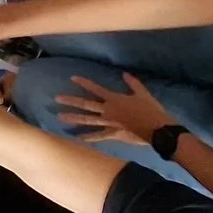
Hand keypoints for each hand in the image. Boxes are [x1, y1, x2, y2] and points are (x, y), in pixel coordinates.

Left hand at [55, 72, 174, 148]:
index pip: (95, 89)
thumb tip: (125, 74)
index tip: (72, 78)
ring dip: (73, 118)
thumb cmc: (150, 109)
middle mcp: (107, 110)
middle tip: (56, 98)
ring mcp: (108, 122)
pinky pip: (98, 136)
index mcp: (114, 99)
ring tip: (59, 117)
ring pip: (87, 120)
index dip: (84, 83)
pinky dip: (88, 137)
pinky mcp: (112, 134)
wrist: (156, 128)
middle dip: (70, 101)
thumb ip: (133, 83)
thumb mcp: (143, 93)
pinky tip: (77, 138)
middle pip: (85, 104)